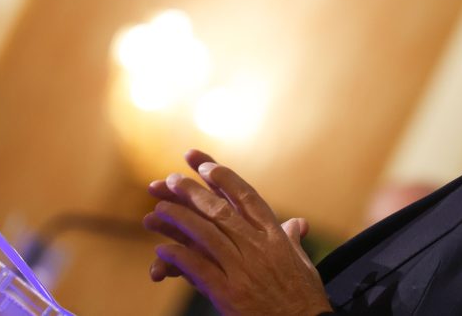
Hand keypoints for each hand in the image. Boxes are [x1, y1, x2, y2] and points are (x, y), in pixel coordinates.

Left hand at [143, 149, 332, 314]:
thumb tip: (298, 223)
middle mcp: (258, 246)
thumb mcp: (302, 262)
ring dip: (178, 220)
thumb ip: (292, 239)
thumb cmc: (304, 296)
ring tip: (157, 209)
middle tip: (170, 180)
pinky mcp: (229, 292)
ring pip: (205, 235)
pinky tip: (161, 251)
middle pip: (220, 210)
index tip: (204, 165)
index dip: (224, 179)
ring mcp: (242, 268)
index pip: (246, 197)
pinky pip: (198, 269)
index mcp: (275, 235)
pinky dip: (178, 258)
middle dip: (192, 193)